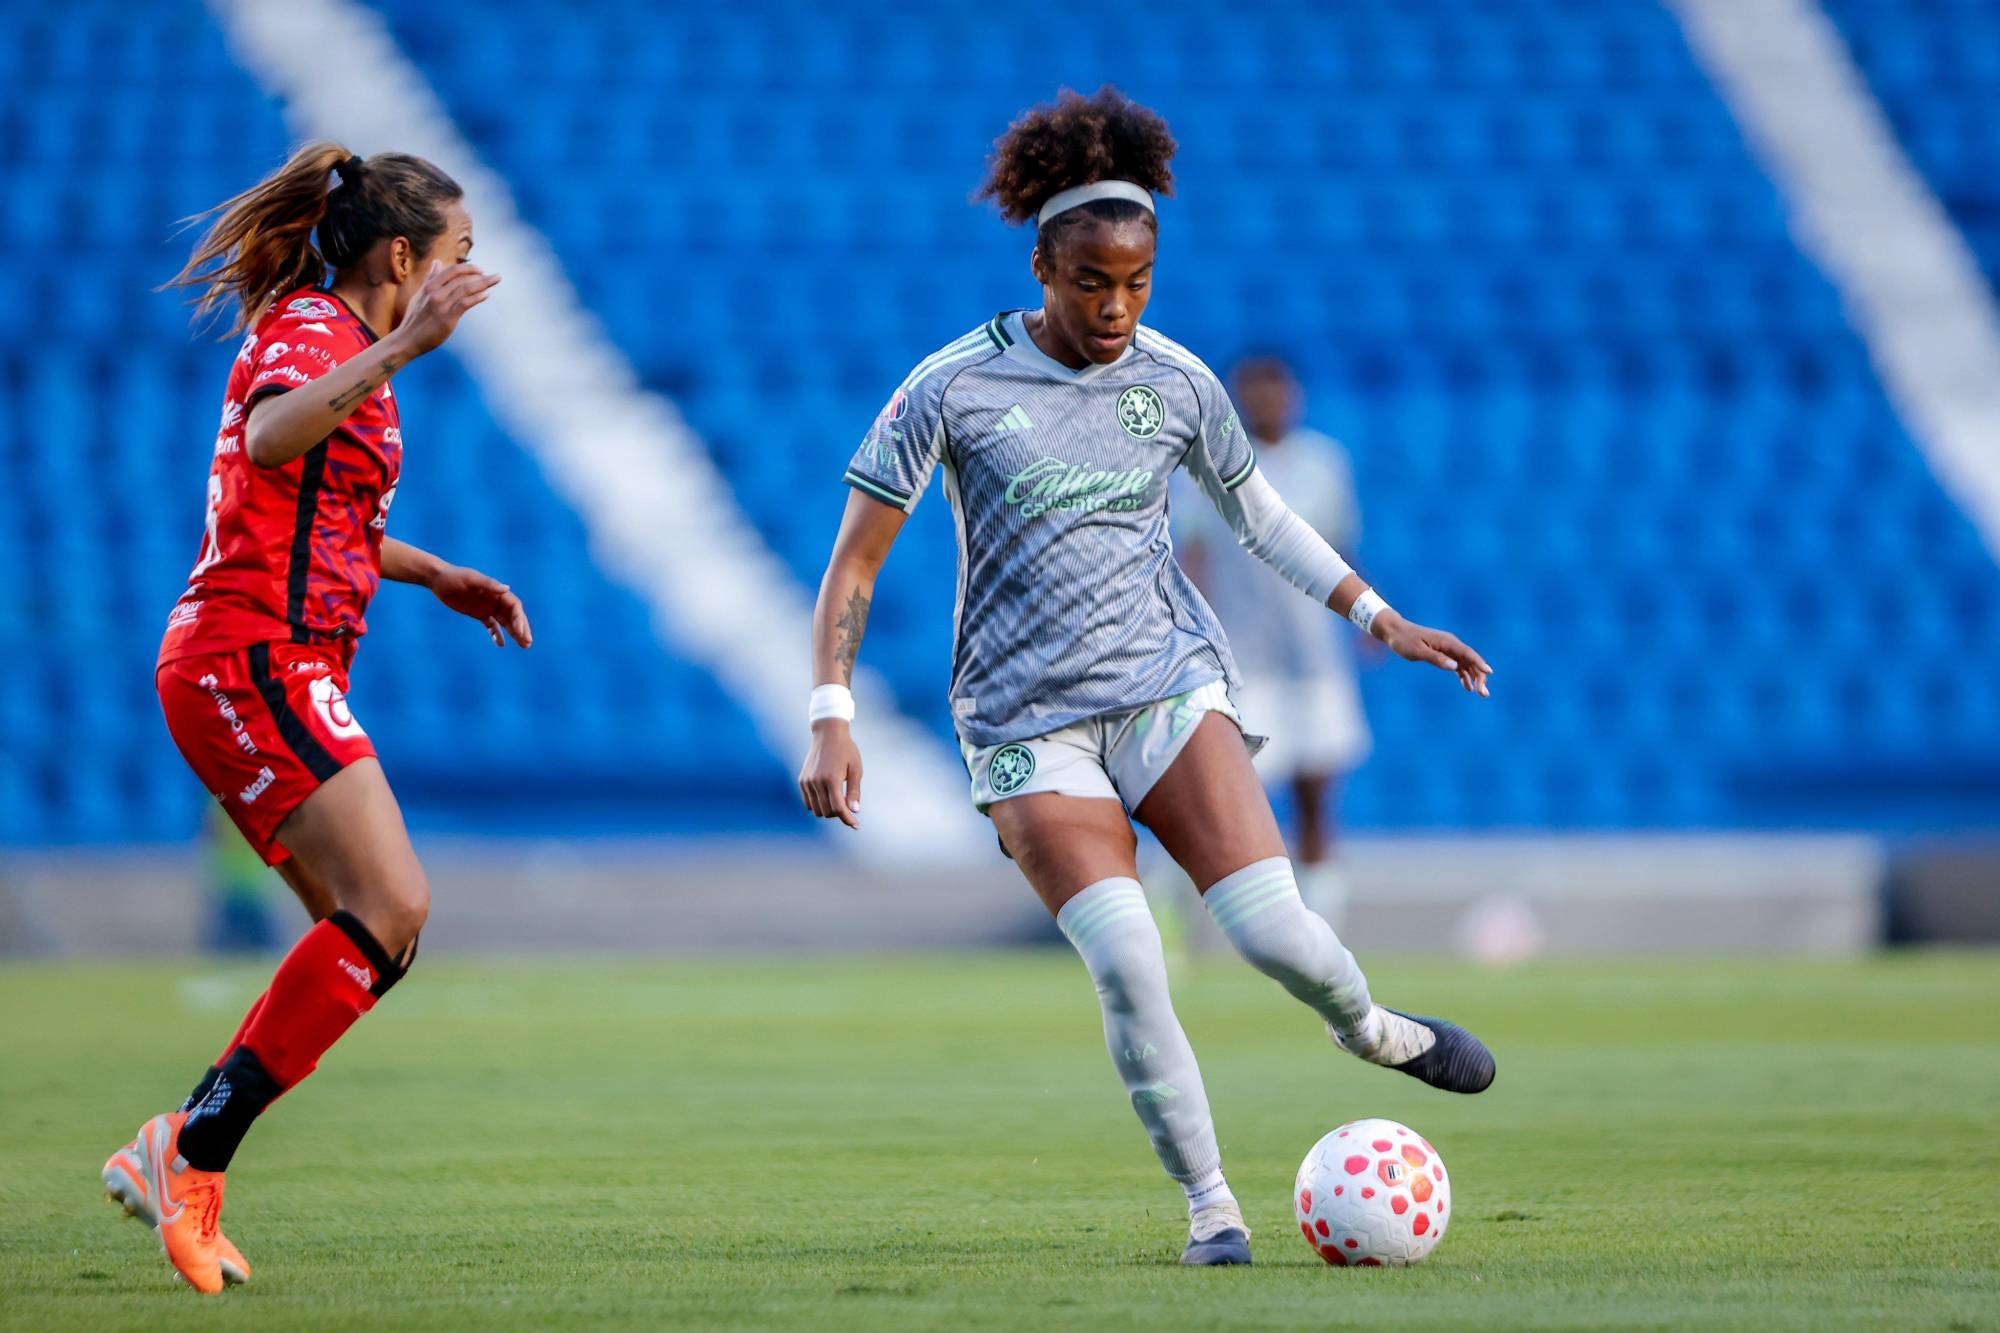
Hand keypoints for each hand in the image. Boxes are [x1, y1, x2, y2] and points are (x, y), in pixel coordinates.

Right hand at [397, 261, 500, 355]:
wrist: (406, 340)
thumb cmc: (415, 319)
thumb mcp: (420, 295)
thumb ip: (430, 279)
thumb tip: (437, 262)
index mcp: (429, 286)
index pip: (452, 271)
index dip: (468, 268)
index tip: (480, 270)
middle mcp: (434, 293)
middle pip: (461, 278)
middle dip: (480, 275)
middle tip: (495, 276)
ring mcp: (440, 305)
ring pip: (465, 288)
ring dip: (483, 283)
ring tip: (495, 281)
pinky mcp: (446, 318)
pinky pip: (464, 303)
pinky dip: (476, 297)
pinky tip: (486, 295)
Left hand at [430, 564, 531, 646]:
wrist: (439, 579)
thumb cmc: (455, 577)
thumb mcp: (471, 579)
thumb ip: (489, 584)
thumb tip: (507, 588)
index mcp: (497, 591)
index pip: (514, 607)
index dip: (520, 620)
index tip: (521, 633)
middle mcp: (496, 600)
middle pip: (514, 616)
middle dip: (522, 629)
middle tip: (528, 643)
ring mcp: (488, 607)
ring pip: (505, 622)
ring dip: (515, 633)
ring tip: (524, 646)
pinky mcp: (479, 613)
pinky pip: (492, 626)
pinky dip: (497, 634)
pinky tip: (500, 644)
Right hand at [798, 721, 862, 828]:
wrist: (828, 734)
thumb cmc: (846, 750)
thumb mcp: (856, 769)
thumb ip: (854, 791)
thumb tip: (855, 811)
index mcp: (831, 779)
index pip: (838, 808)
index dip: (848, 819)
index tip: (856, 825)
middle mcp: (816, 782)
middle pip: (827, 812)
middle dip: (839, 813)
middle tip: (848, 804)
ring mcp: (807, 782)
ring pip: (816, 810)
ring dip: (828, 810)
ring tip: (838, 799)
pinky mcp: (802, 781)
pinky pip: (808, 803)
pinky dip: (818, 804)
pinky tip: (827, 797)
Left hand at [1373, 611, 1490, 695]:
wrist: (1395, 632)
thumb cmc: (1404, 641)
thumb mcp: (1418, 651)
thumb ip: (1436, 659)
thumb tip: (1455, 667)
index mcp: (1447, 641)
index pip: (1467, 653)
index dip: (1479, 663)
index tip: (1489, 672)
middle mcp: (1451, 644)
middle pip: (1470, 660)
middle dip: (1479, 675)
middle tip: (1483, 693)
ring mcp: (1448, 649)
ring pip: (1466, 664)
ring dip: (1474, 678)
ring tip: (1481, 694)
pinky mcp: (1443, 654)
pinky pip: (1458, 666)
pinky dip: (1464, 676)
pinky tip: (1468, 687)